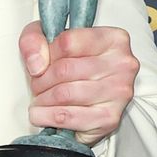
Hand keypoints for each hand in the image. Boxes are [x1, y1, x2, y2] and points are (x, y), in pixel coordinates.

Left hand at [19, 22, 137, 144]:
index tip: (42, 63)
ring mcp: (119, 92)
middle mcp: (122, 64)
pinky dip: (47, 116)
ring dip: (42, 99)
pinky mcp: (110, 118)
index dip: (46, 55)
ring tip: (39, 99)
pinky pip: (69, 117)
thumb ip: (34, 40)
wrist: (84, 99)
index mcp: (113, 39)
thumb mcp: (47, 38)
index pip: (67, 42)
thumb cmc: (69, 65)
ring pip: (65, 94)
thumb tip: (37, 65)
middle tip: (36, 84)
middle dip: (41, 80)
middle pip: (65, 70)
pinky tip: (41, 114)